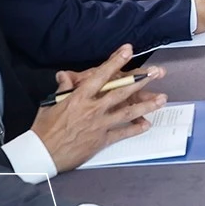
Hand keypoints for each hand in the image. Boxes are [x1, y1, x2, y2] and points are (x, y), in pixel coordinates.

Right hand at [32, 45, 167, 172]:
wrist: (42, 155)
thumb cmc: (44, 129)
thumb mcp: (51, 104)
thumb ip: (63, 88)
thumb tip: (65, 75)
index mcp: (79, 97)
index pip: (101, 75)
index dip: (115, 61)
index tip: (128, 50)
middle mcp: (93, 109)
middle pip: (121, 92)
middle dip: (140, 80)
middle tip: (157, 72)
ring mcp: (99, 125)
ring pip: (127, 112)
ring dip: (146, 105)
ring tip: (162, 99)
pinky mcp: (101, 141)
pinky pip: (122, 133)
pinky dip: (135, 129)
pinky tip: (147, 124)